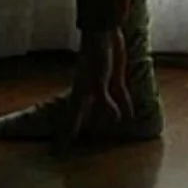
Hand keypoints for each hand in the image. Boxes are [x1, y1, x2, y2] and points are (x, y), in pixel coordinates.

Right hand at [63, 27, 132, 144]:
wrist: (105, 34)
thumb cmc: (96, 56)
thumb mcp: (99, 82)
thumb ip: (106, 102)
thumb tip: (117, 120)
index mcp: (80, 95)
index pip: (71, 121)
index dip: (65, 137)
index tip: (58, 153)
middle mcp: (90, 94)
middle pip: (85, 117)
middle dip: (80, 130)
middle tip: (75, 145)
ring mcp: (103, 87)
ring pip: (104, 109)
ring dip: (107, 120)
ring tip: (107, 133)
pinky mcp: (116, 80)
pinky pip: (120, 98)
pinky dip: (125, 106)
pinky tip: (130, 116)